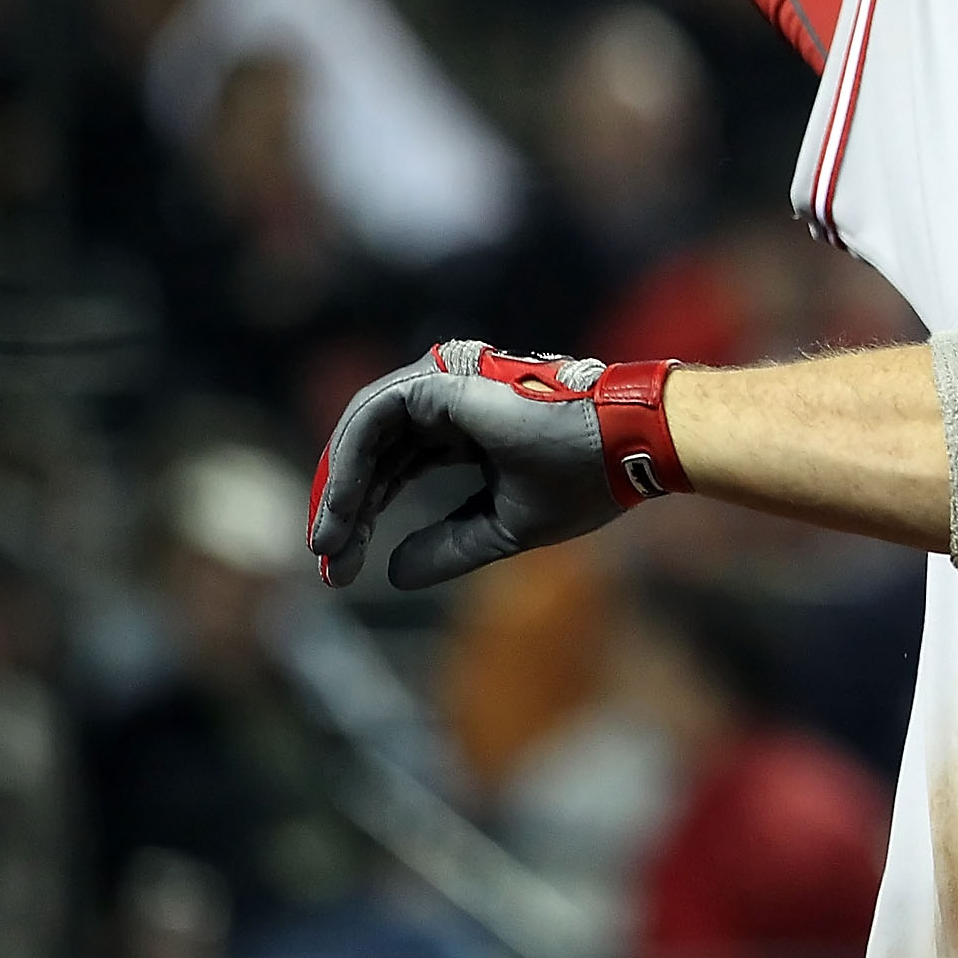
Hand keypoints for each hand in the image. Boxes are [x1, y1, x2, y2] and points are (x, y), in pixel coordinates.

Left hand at [306, 341, 687, 589]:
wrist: (628, 443)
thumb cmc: (586, 478)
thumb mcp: (506, 527)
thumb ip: (450, 546)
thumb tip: (391, 574)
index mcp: (469, 430)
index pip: (398, 470)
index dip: (369, 516)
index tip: (348, 570)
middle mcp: (449, 404)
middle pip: (375, 455)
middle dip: (347, 509)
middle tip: (329, 562)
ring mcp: (443, 388)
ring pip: (364, 433)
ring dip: (339, 489)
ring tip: (328, 543)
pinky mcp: (441, 383)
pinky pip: (374, 417)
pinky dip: (349, 461)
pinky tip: (343, 506)